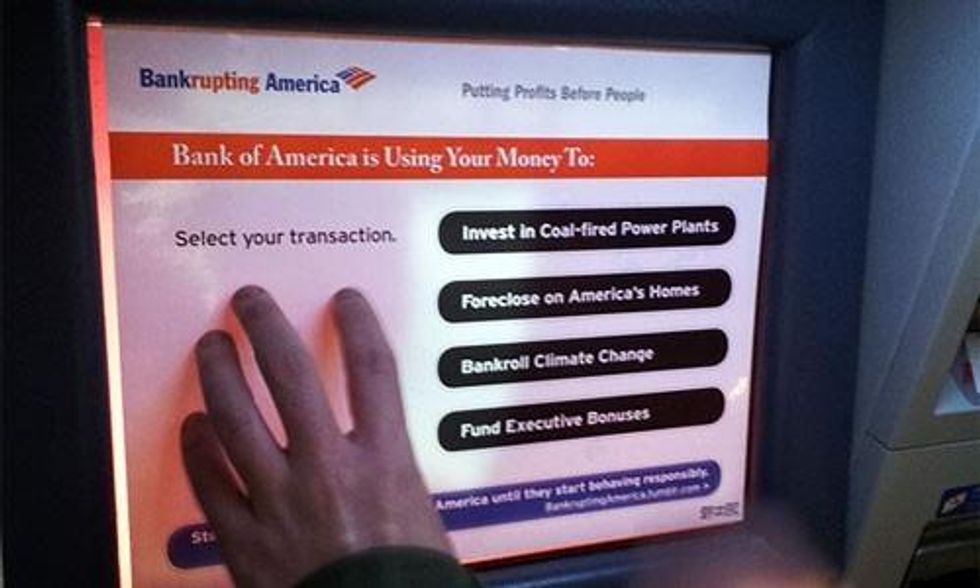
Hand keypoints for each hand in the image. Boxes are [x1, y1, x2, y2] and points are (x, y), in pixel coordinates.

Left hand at [181, 285, 450, 587]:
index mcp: (384, 461)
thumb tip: (376, 452)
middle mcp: (329, 468)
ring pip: (237, 419)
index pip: (373, 371)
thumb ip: (391, 473)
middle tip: (250, 301)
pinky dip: (198, 449)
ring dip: (220, 375)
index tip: (344, 302)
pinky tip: (193, 426)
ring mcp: (280, 499)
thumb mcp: (419, 513)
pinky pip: (210, 482)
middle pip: (292, 376)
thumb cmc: (407, 582)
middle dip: (267, 328)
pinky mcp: (245, 537)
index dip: (358, 325)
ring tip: (211, 347)